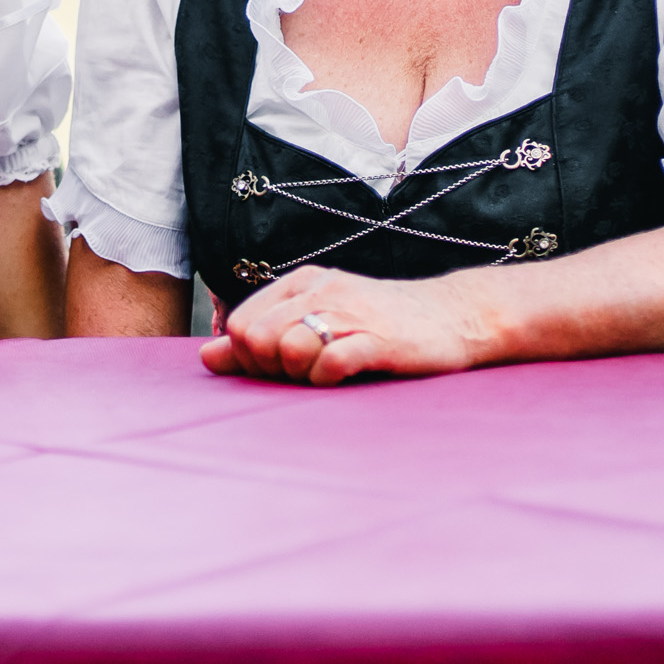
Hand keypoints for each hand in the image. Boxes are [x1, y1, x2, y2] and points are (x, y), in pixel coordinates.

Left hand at [199, 265, 489, 385]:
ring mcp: (352, 313)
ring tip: (327, 374)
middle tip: (305, 375)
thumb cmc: (381, 326)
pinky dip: (329, 379)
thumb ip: (261, 340)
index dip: (251, 358)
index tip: (281, 369)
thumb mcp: (317, 323)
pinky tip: (345, 377)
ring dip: (301, 375)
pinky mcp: (380, 339)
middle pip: (258, 340)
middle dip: (271, 370)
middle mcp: (322, 292)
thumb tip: (207, 355)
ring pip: (288, 349)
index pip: (242, 325)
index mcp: (302, 284)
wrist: (456, 317)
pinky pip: (330, 362)